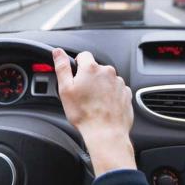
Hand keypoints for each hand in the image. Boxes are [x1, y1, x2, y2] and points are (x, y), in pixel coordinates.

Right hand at [52, 48, 135, 175]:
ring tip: (93, 103)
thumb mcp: (65, 89)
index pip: (84, 55)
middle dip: (89, 78)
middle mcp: (108, 72)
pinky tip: (103, 107)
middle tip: (82, 94)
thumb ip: (62, 67)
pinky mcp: (126, 94)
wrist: (105, 133)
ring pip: (106, 80)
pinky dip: (110, 95)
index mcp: (91, 68)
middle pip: (95, 69)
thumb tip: (58, 52)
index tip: (75, 77)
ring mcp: (119, 83)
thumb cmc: (84, 114)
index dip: (77, 65)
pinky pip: (116, 90)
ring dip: (100, 87)